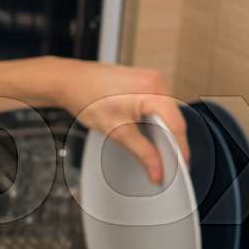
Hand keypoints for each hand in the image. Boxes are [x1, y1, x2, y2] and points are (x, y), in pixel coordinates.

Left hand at [48, 59, 187, 183]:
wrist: (68, 81)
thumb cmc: (86, 97)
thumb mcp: (116, 131)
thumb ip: (142, 152)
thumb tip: (157, 170)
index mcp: (153, 89)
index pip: (176, 125)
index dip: (180, 150)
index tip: (180, 168)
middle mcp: (156, 80)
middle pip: (174, 118)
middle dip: (171, 143)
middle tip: (166, 165)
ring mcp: (151, 78)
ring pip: (166, 112)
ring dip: (163, 131)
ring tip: (156, 151)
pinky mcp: (144, 81)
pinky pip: (158, 104)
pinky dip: (155, 120)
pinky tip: (147, 133)